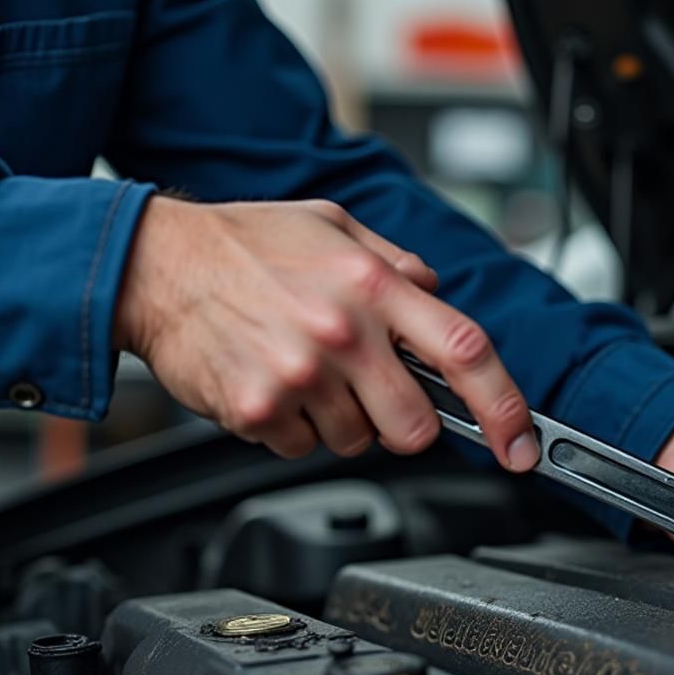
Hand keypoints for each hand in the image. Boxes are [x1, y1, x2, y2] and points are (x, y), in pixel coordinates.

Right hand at [114, 196, 539, 470]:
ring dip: (339, 420)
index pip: (466, 352)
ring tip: (304, 371)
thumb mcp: (332, 226)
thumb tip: (437, 295)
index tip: (521, 444)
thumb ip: (396, 263)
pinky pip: (302, 448)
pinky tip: (272, 383)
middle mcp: (343, 333)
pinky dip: (292, 428)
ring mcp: (300, 376)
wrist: (152, 265)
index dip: (505, 407)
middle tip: (370, 392)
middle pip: (416, 429)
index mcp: (373, 285)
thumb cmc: (243, 243)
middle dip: (403, 424)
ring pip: (356, 443)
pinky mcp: (259, 410)